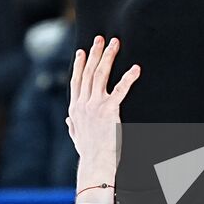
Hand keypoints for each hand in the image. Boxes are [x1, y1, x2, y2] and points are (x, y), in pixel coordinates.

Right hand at [66, 36, 139, 202]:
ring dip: (108, 57)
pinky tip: (136, 68)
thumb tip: (68, 120)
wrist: (95, 164)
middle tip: (100, 38)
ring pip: (100, 75)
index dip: (79, 65)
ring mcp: (94, 106)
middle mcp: (82, 104)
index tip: (82, 51)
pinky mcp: (109, 110)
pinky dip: (128, 77)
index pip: (76, 81)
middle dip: (94, 53)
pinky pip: (120, 90)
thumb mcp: (76, 138)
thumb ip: (72, 126)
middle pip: (88, 72)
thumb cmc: (89, 153)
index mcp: (75, 109)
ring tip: (115, 43)